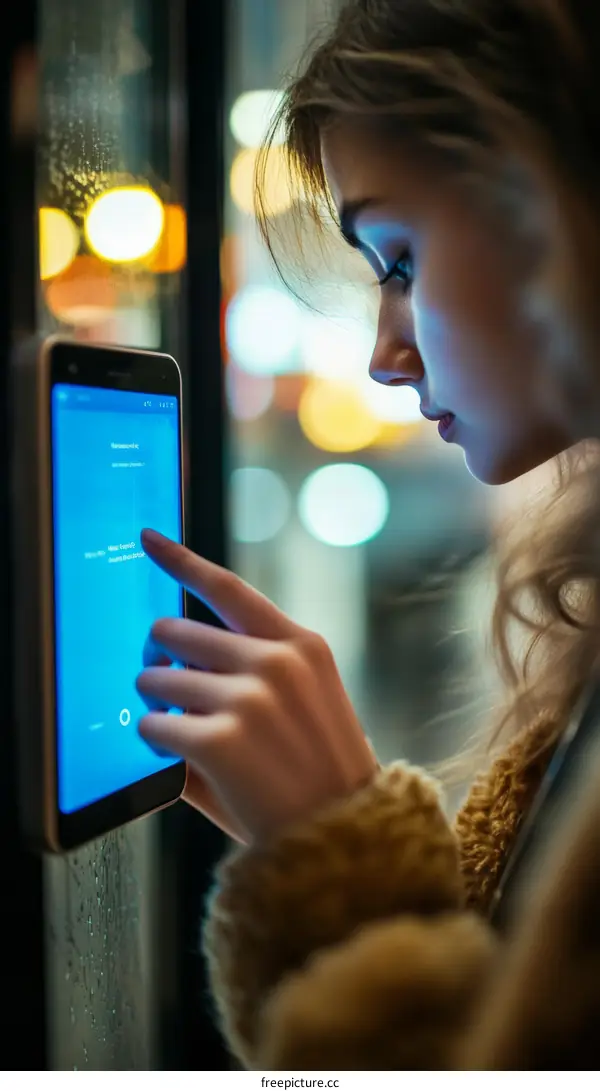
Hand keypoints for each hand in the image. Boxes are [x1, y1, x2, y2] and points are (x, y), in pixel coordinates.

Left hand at [136, 529, 376, 844]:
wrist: (346, 843)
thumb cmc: (318, 775)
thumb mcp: (307, 703)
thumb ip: (248, 668)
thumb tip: (173, 652)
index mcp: (302, 646)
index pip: (228, 590)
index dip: (181, 560)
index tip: (147, 539)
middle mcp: (276, 662)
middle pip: (175, 632)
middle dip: (161, 659)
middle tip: (165, 688)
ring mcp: (248, 700)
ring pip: (156, 681)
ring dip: (156, 706)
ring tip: (184, 735)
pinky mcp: (219, 741)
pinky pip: (150, 727)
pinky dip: (153, 743)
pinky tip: (180, 760)